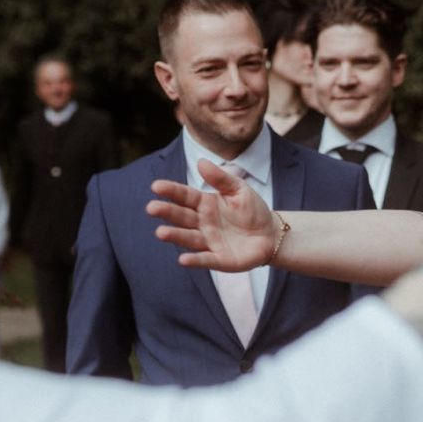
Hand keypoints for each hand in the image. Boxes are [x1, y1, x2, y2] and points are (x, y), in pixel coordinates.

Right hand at [147, 161, 280, 270]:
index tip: (156, 186)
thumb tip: (201, 161)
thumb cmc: (253, 210)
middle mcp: (202, 223)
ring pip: (188, 238)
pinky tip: (182, 259)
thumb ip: (221, 178)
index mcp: (205, 203)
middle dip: (166, 212)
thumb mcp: (239, 190)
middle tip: (151, 208)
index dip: (171, 191)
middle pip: (182, 217)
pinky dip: (195, 260)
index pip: (185, 196)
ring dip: (175, 236)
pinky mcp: (219, 259)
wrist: (271, 235)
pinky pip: (205, 259)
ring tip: (160, 232)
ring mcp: (209, 241)